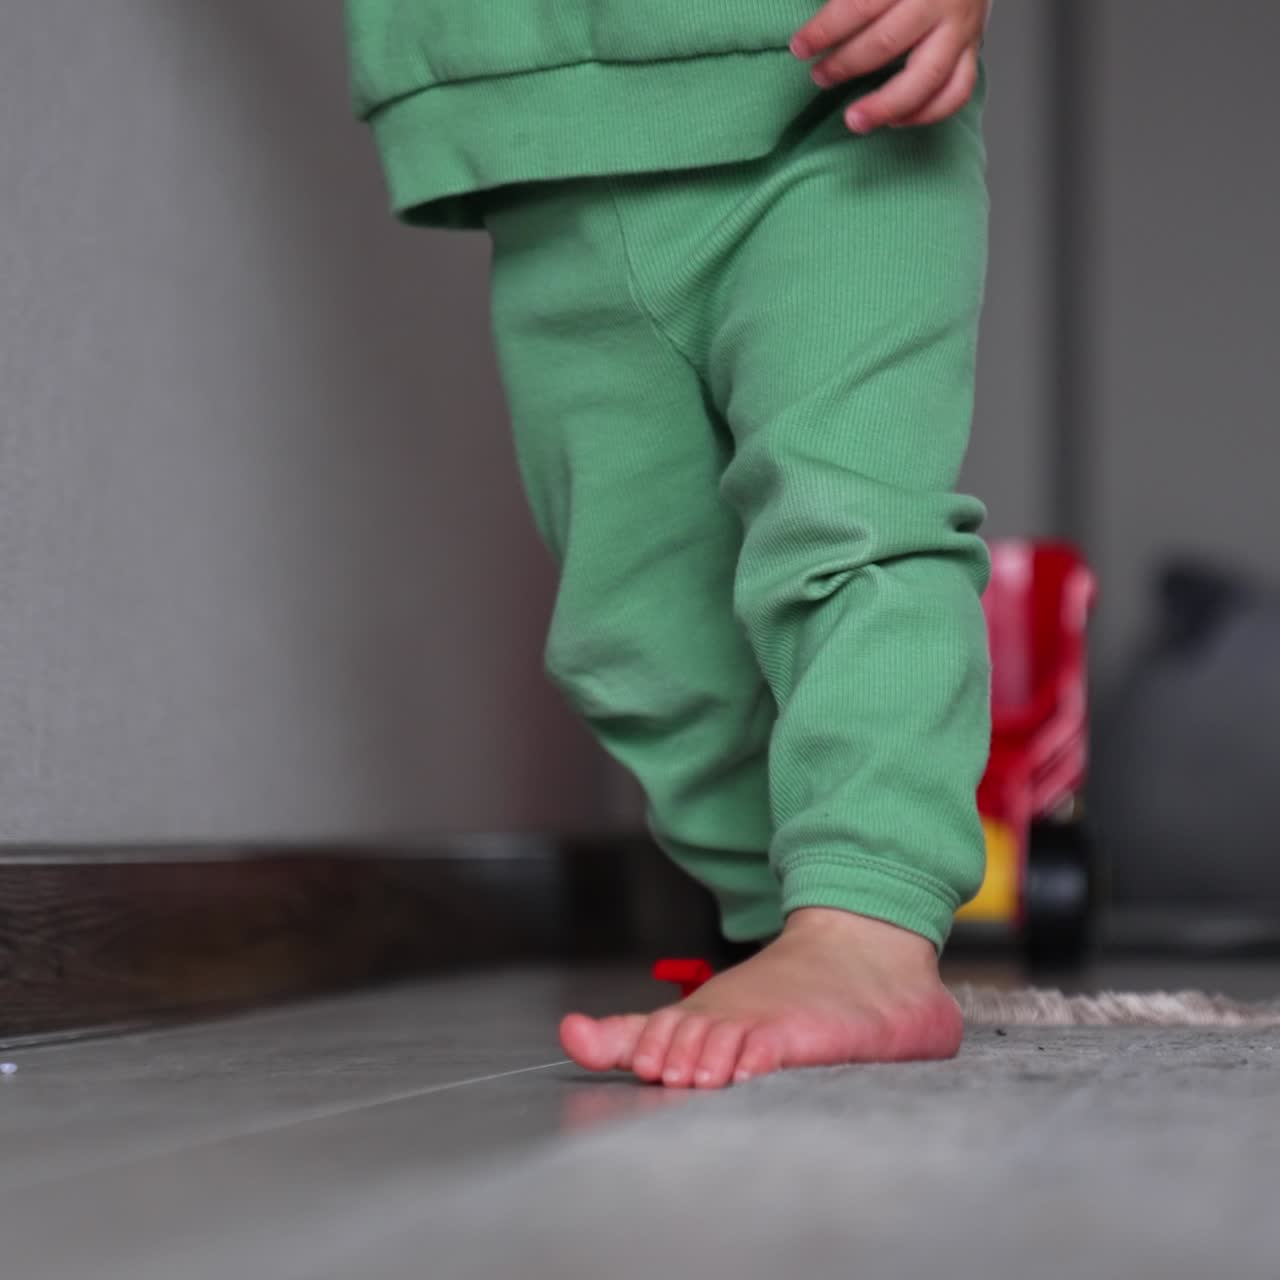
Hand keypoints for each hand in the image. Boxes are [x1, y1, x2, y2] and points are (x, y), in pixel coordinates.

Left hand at [791, 0, 991, 132]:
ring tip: (853, 120)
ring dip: (886, 105)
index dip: (826, 29)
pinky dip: (926, 113)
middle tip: (819, 77)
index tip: (800, 47)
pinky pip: (956, 92)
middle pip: (888, 43)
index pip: (861, 5)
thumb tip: (818, 17)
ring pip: (926, 78)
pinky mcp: (975, 50)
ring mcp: (963, 29)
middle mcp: (942, 1)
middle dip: (846, 65)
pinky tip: (895, 120)